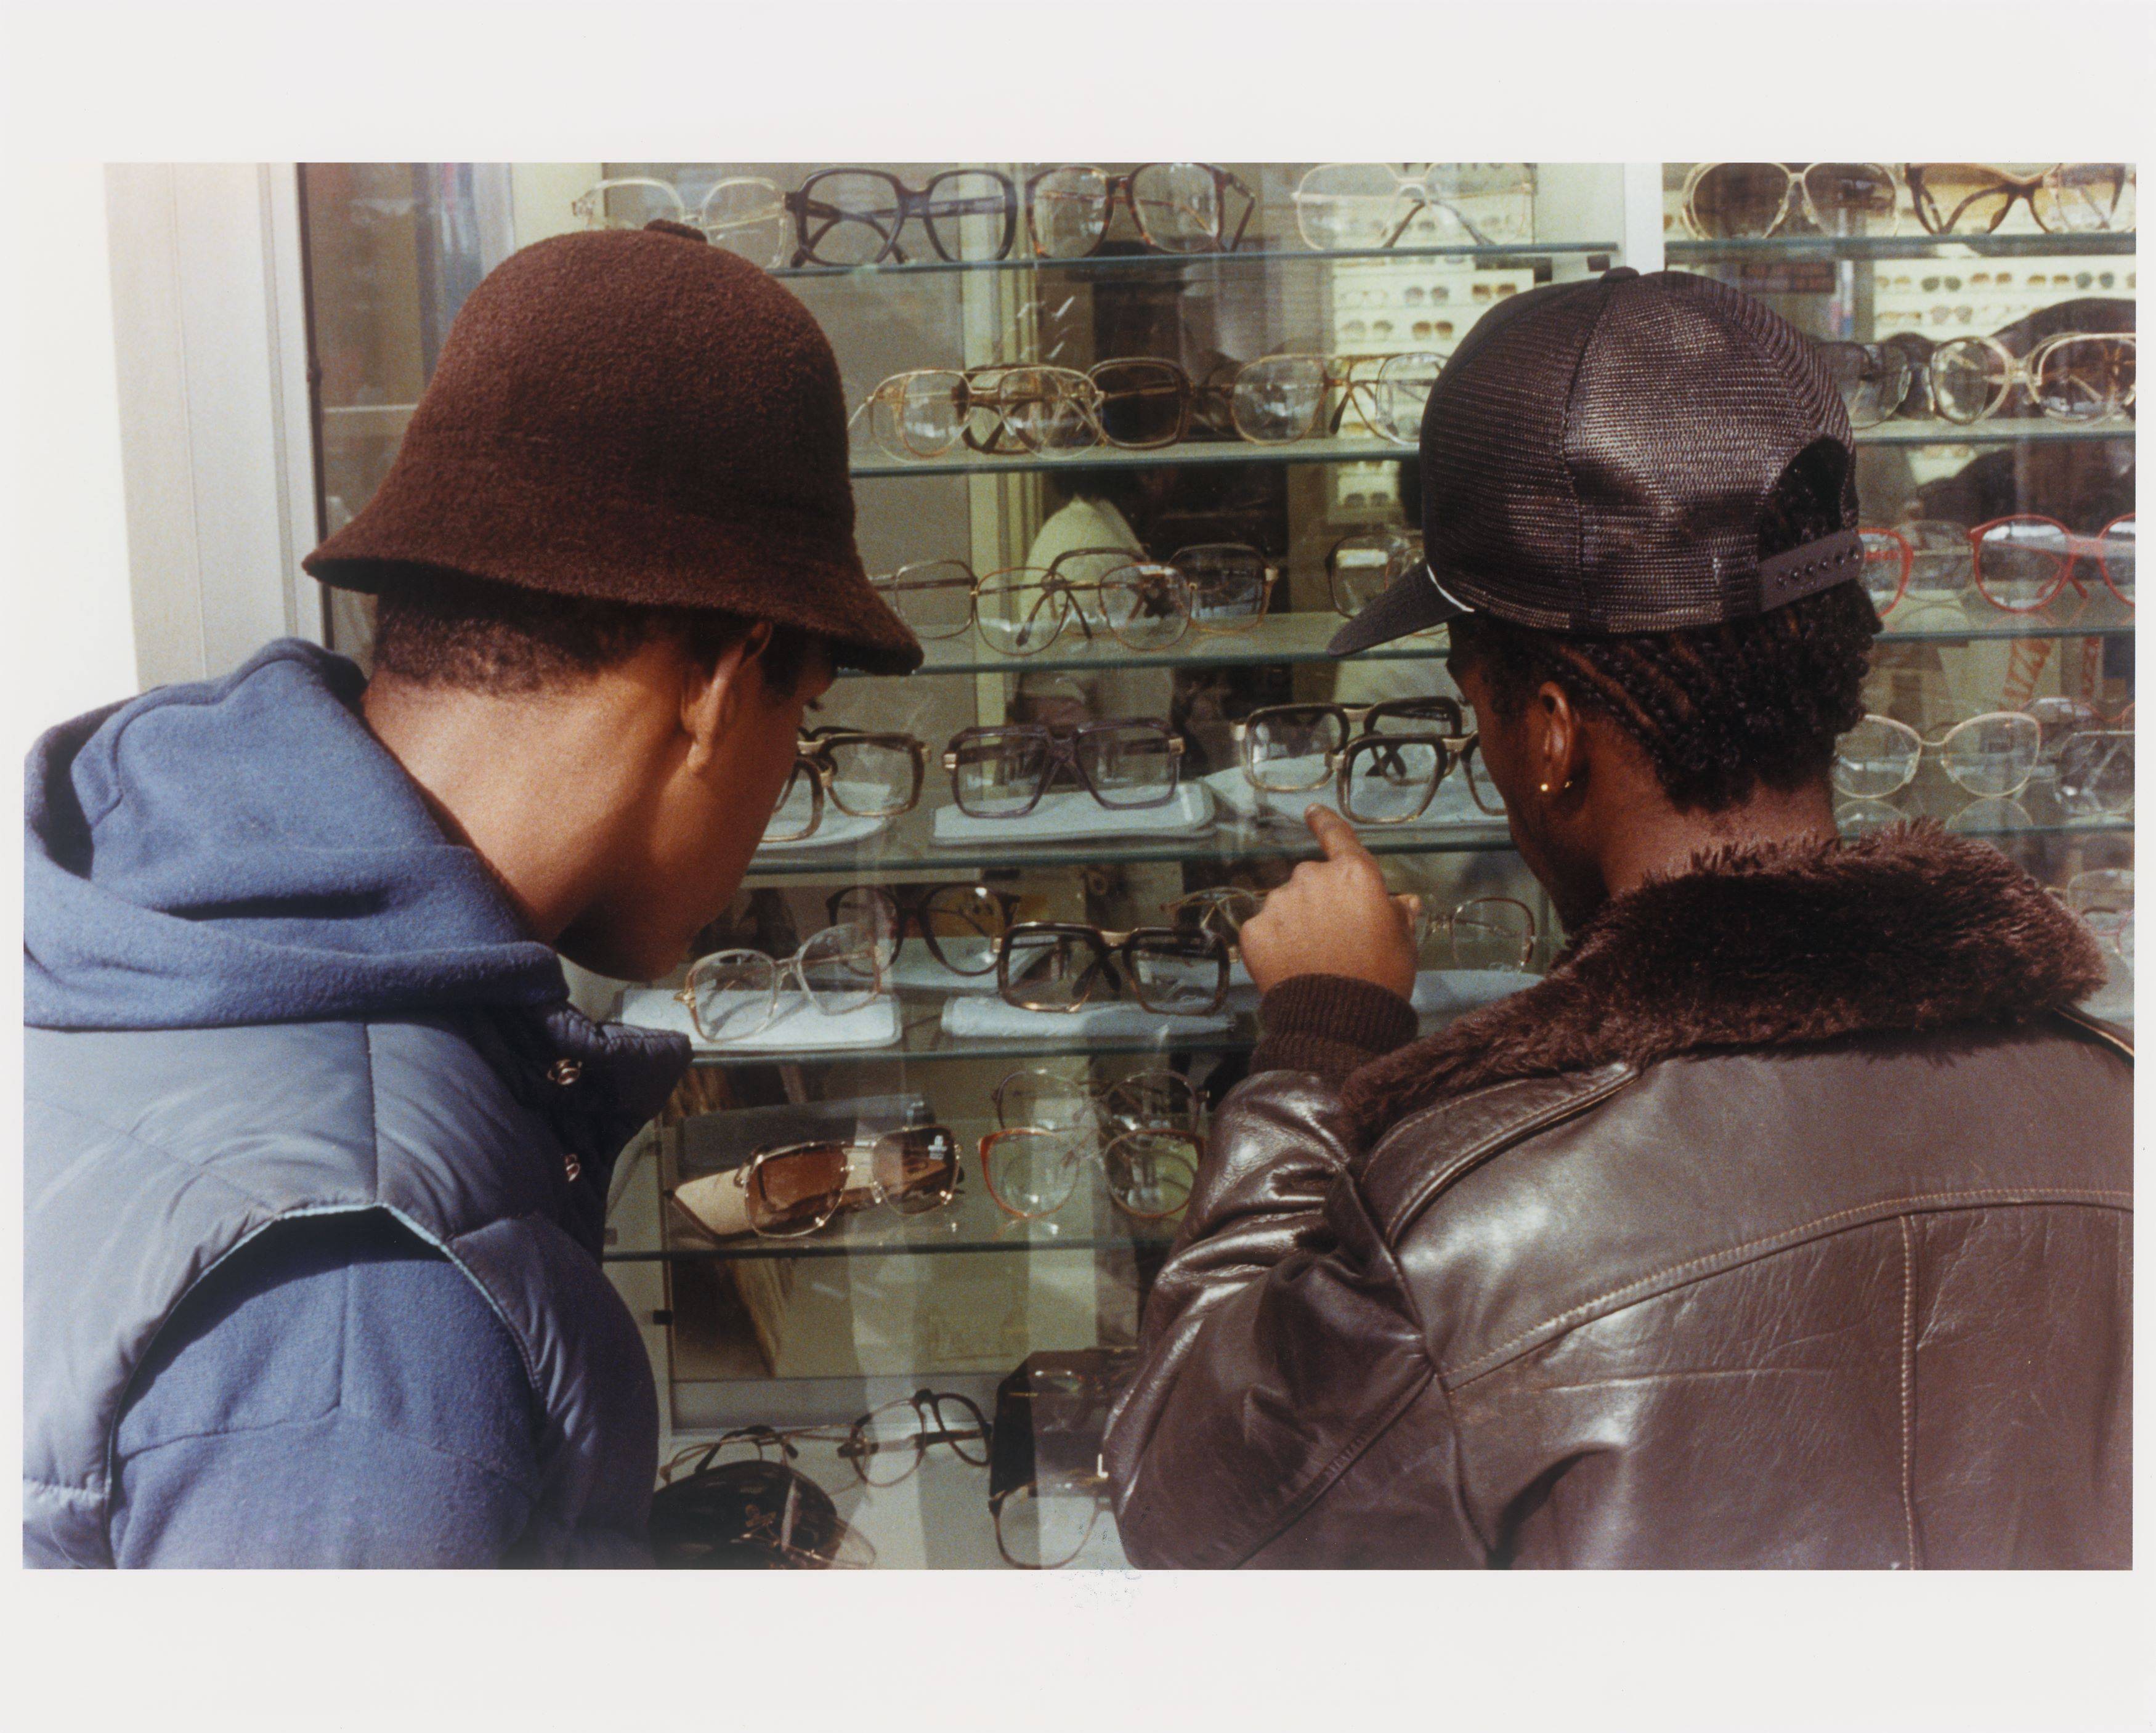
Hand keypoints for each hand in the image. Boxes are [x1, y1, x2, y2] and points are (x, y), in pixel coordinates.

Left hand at [1238, 806, 1421, 999]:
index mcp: (1354, 874)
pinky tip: (1290, 966)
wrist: (1338, 1020)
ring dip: (1295, 921)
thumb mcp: (1403, 942)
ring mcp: (1279, 903)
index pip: (1337, 836)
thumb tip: (1404, 899)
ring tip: (1311, 957)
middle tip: (1333, 936)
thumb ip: (1398, 914)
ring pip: (1285, 904)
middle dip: (1319, 899)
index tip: (1312, 812)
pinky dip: (1274, 943)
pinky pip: (1264, 929)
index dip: (1324, 822)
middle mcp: (1312, 878)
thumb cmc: (1381, 977)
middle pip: (1311, 878)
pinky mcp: (1254, 930)